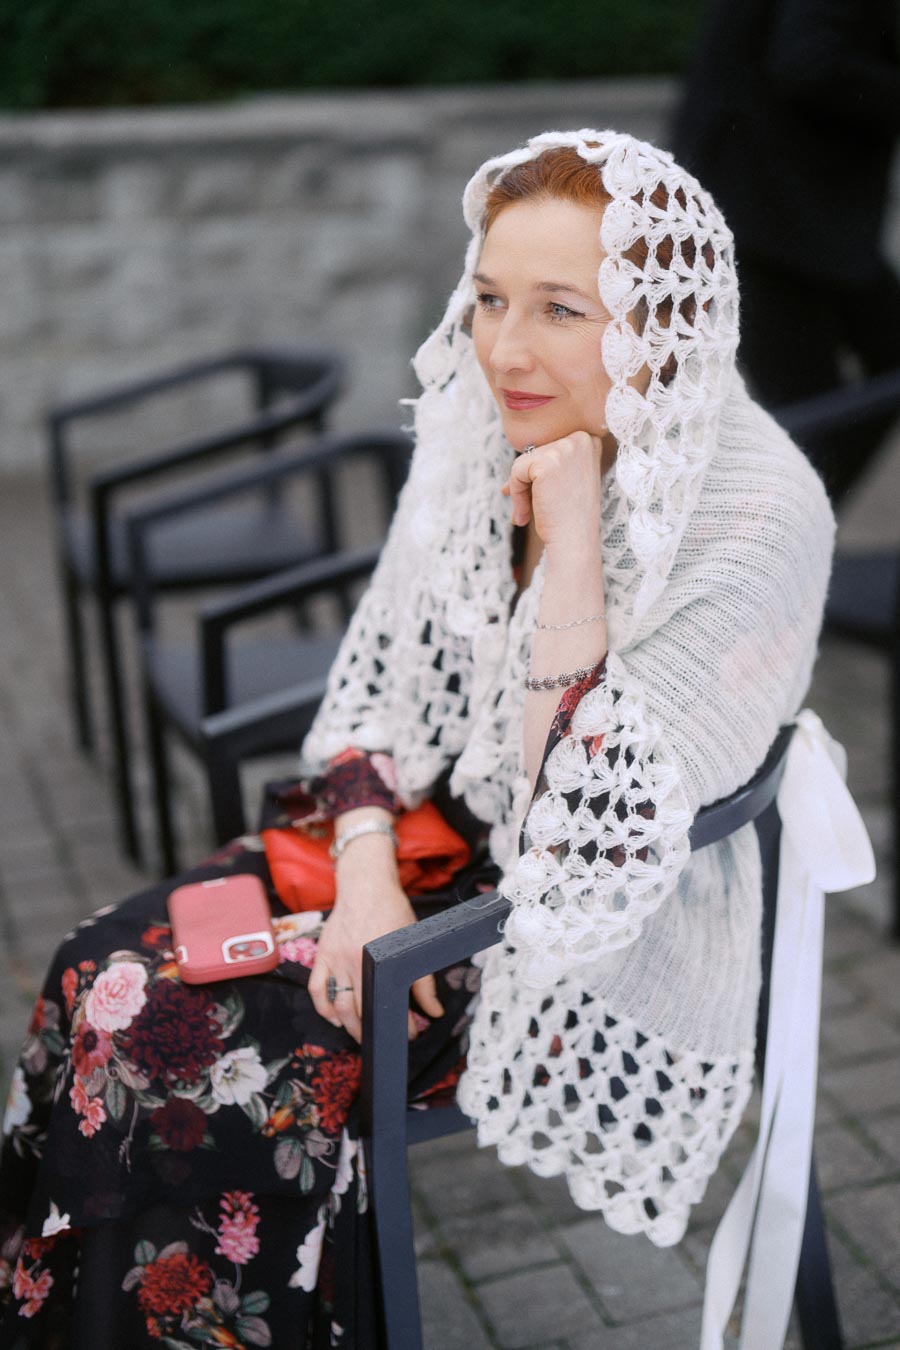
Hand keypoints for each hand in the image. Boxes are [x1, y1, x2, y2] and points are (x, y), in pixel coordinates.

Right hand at [308, 850, 443, 1043]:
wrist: (366, 885)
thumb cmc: (392, 911)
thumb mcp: (412, 944)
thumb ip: (423, 981)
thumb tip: (435, 1012)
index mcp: (379, 961)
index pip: (389, 1004)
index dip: (402, 1025)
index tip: (411, 1034)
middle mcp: (355, 962)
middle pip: (361, 1010)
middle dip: (374, 1031)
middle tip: (385, 1038)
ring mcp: (335, 959)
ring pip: (338, 1005)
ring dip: (350, 1026)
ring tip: (362, 1036)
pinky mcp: (322, 954)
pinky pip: (316, 988)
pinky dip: (323, 1008)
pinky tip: (336, 1019)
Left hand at [502, 430, 604, 557]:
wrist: (575, 541)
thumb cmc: (571, 518)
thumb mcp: (564, 484)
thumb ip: (545, 468)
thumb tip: (507, 484)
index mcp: (589, 440)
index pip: (549, 448)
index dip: (539, 473)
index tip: (543, 495)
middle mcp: (580, 438)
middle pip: (536, 452)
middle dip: (529, 482)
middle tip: (531, 509)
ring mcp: (565, 448)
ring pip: (524, 461)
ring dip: (521, 490)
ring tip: (527, 514)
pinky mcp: (547, 461)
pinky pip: (517, 471)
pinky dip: (516, 495)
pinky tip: (525, 515)